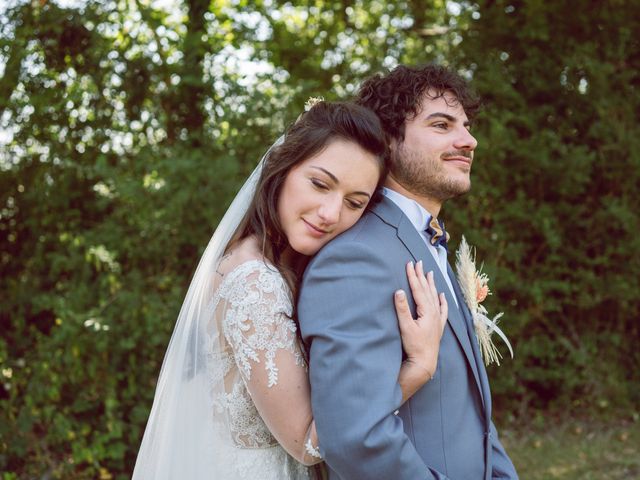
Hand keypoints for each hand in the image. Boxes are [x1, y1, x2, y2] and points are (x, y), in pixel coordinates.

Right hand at [394, 261, 447, 379]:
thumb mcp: (405, 327)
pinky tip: (442, 295)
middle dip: (421, 276)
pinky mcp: (438, 326)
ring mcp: (437, 319)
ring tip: (430, 273)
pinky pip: (443, 310)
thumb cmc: (414, 346)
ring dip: (431, 284)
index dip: (413, 276)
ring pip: (435, 297)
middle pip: (427, 290)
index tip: (409, 264)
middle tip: (418, 263)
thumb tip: (398, 291)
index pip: (418, 289)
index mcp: (426, 311)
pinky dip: (443, 301)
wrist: (425, 362)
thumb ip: (402, 308)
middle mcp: (434, 313)